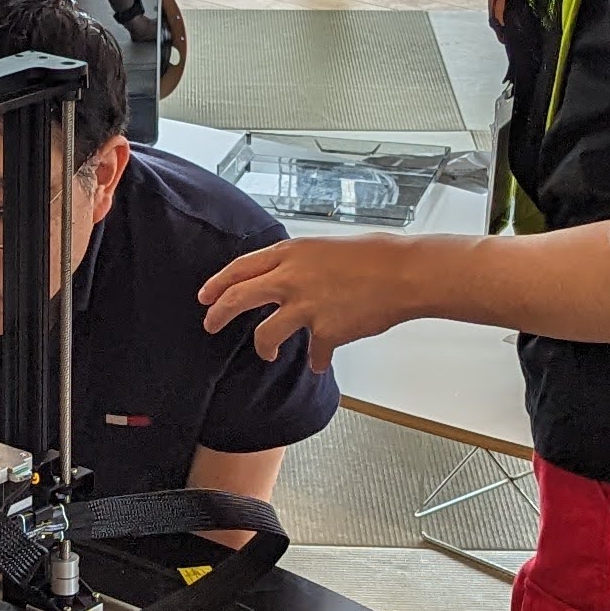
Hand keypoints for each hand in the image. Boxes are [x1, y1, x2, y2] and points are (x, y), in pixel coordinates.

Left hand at [199, 235, 431, 364]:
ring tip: (268, 352)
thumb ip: (299, 264)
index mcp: (290, 253)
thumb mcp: (325, 248)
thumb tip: (284, 278)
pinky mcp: (325, 333)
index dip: (217, 284)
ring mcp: (306, 307)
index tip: (205, 296)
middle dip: (218, 315)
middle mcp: (291, 279)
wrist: (404, 274)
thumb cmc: (375, 257)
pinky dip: (318, 361)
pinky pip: (314, 355)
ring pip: (265, 335)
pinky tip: (321, 362)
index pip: (240, 268)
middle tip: (210, 325)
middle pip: (238, 299)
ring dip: (263, 347)